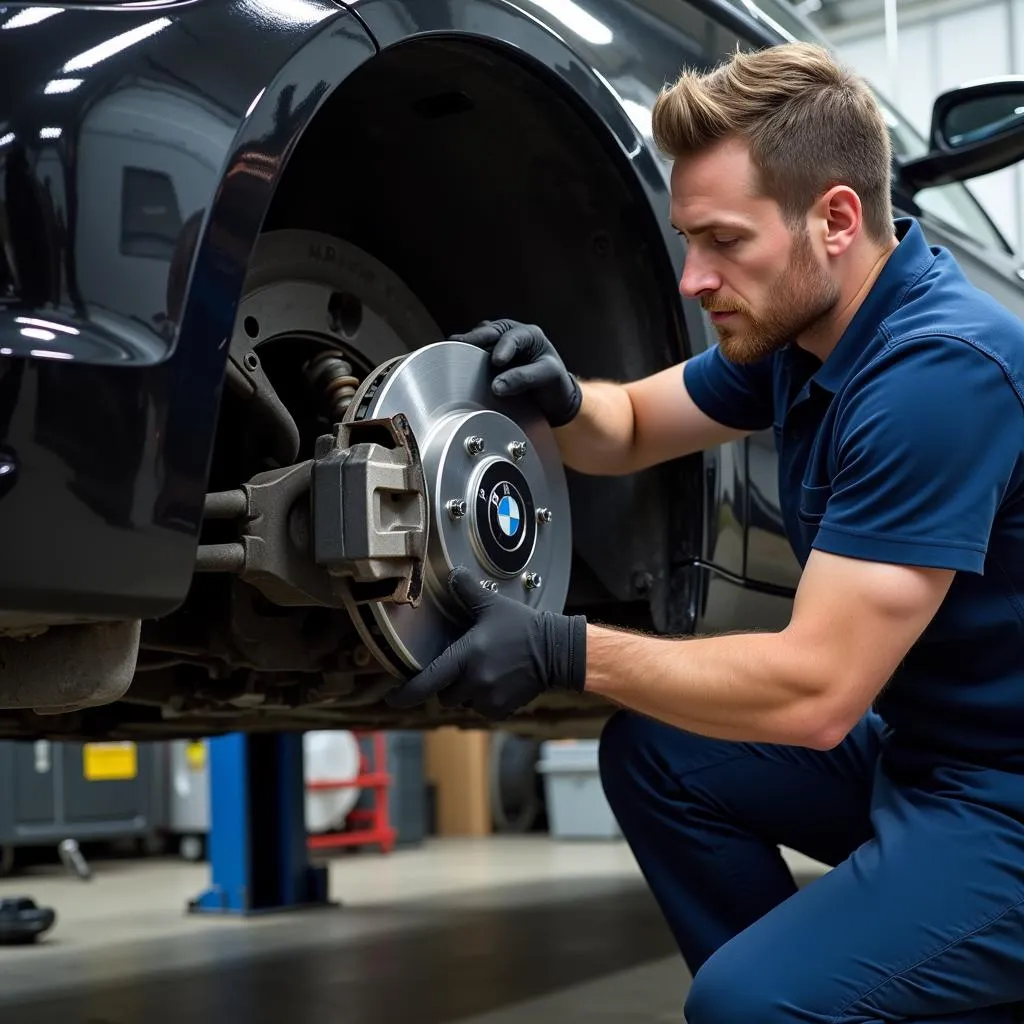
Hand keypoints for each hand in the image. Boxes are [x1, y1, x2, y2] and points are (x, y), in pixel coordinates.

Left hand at [385, 566, 587, 719]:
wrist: (556, 650)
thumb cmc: (523, 627)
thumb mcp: (492, 605)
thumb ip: (467, 590)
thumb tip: (452, 573)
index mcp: (466, 656)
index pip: (426, 681)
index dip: (405, 693)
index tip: (392, 698)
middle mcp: (474, 681)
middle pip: (444, 694)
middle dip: (448, 684)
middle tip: (463, 666)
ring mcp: (488, 698)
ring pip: (463, 703)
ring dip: (467, 692)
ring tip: (485, 672)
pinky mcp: (502, 708)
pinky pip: (482, 709)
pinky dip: (484, 700)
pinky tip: (498, 681)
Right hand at [450, 319, 581, 426]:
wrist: (554, 396)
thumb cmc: (554, 383)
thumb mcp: (547, 377)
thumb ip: (524, 379)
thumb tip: (496, 386)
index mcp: (529, 335)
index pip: (512, 337)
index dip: (503, 348)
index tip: (497, 362)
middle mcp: (511, 335)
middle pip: (488, 331)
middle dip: (474, 338)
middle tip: (457, 344)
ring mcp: (498, 345)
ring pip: (479, 340)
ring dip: (467, 345)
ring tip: (452, 351)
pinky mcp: (488, 358)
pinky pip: (475, 353)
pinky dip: (465, 356)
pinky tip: (454, 362)